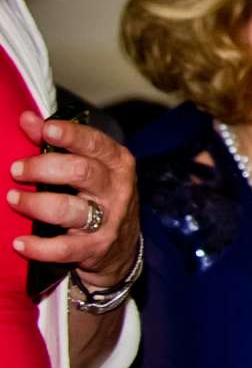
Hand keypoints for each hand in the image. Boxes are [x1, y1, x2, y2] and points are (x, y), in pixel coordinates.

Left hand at [12, 112, 137, 283]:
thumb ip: (58, 142)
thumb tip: (27, 118)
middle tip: (16, 169)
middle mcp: (116, 190)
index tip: (46, 130)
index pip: (95, 144)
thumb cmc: (99, 196)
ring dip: (36, 204)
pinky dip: (38, 247)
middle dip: (44, 168)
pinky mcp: (94, 248)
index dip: (70, 135)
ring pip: (69, 210)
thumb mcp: (89, 166)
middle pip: (81, 172)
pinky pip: (63, 248)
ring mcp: (107, 221)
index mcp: (116, 164)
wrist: (121, 247)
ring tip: (13, 198)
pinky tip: (19, 242)